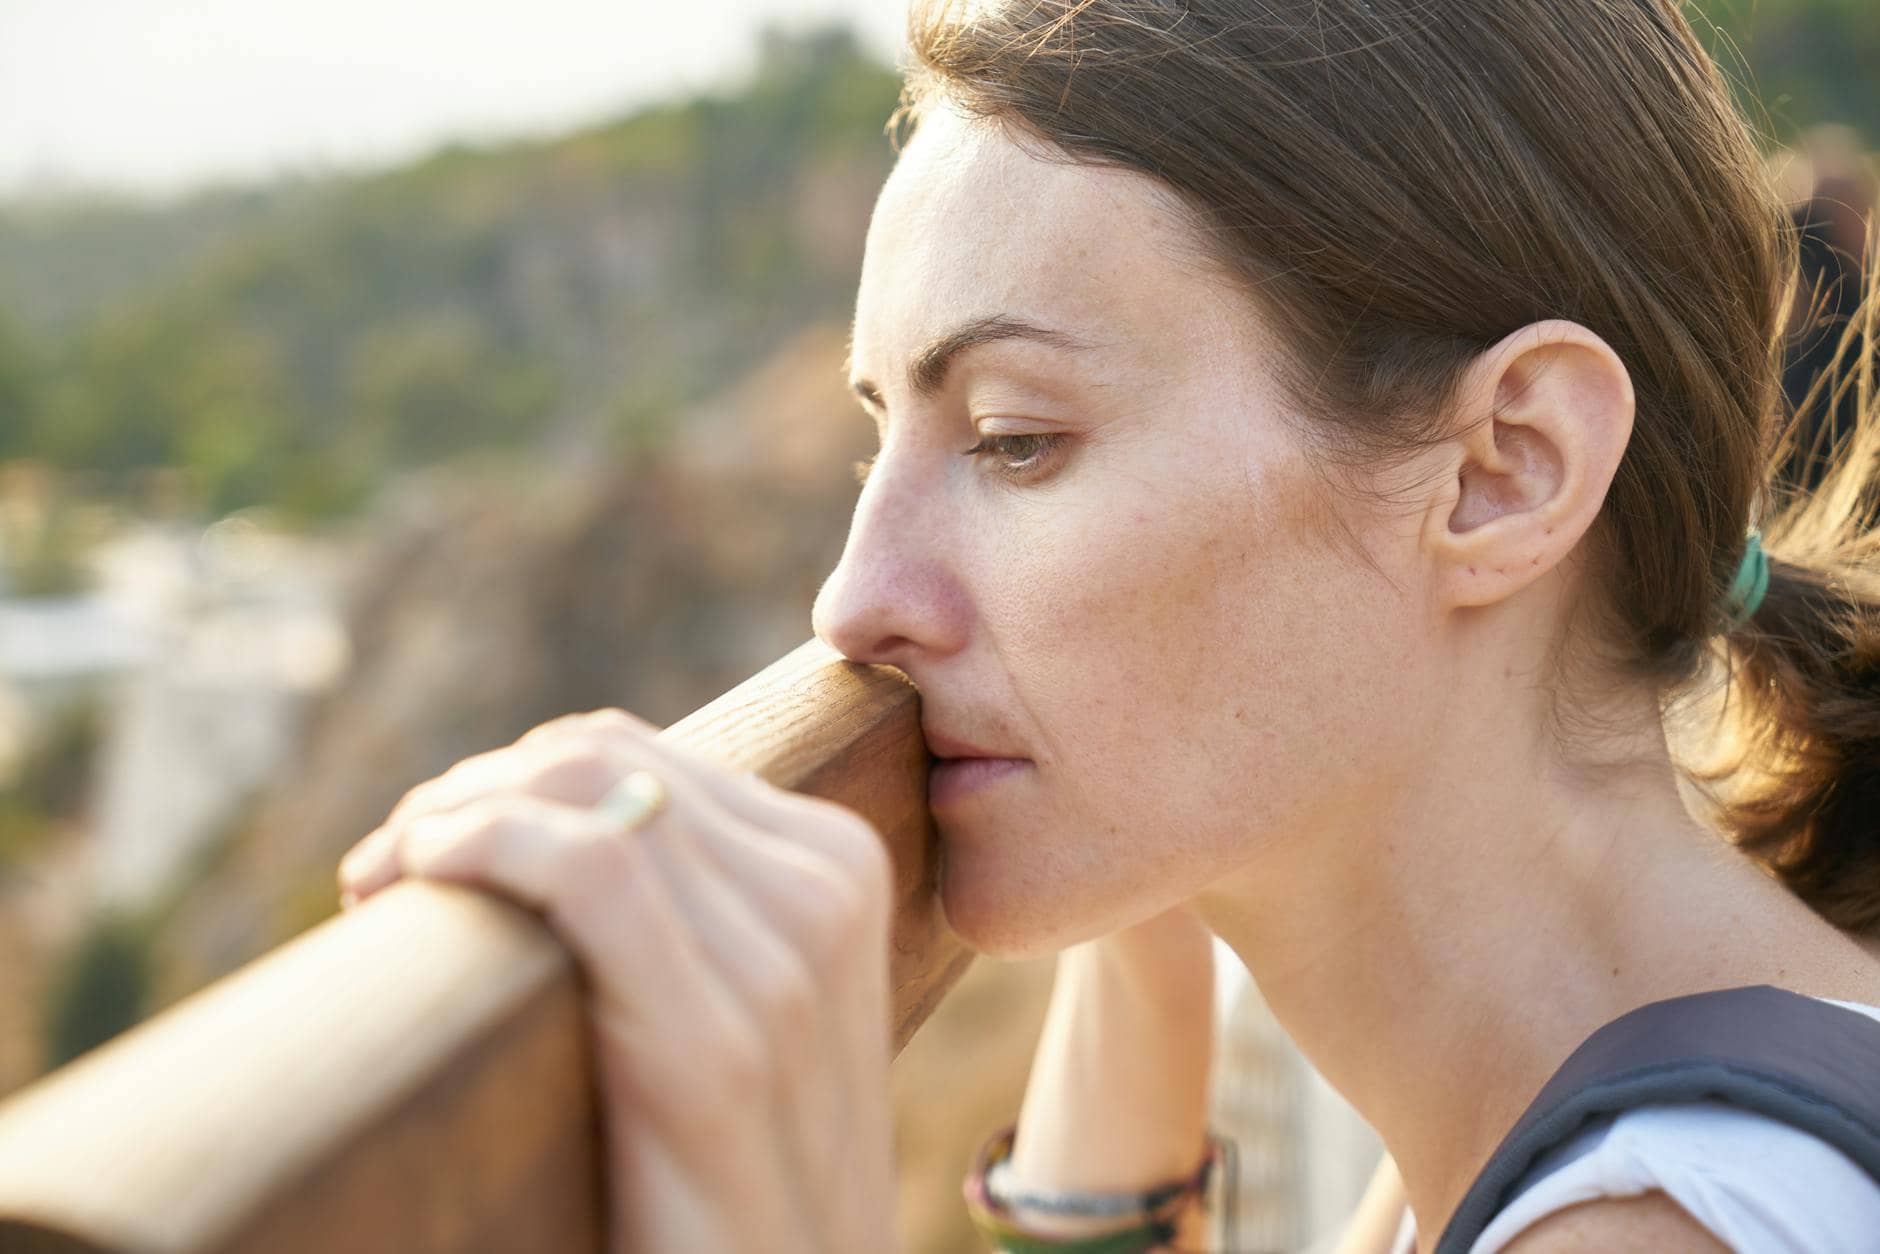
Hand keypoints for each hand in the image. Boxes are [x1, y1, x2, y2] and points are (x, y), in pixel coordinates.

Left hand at [334, 709, 901, 1253]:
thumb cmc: (739, 1187)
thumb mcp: (747, 1020)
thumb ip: (697, 921)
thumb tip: (545, 835)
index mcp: (838, 872)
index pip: (640, 758)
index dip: (513, 781)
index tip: (428, 849)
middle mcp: (826, 891)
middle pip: (601, 758)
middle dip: (470, 790)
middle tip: (386, 872)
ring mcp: (785, 962)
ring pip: (584, 788)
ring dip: (450, 816)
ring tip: (379, 887)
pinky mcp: (716, 1048)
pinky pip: (584, 866)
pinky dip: (475, 845)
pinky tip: (408, 885)